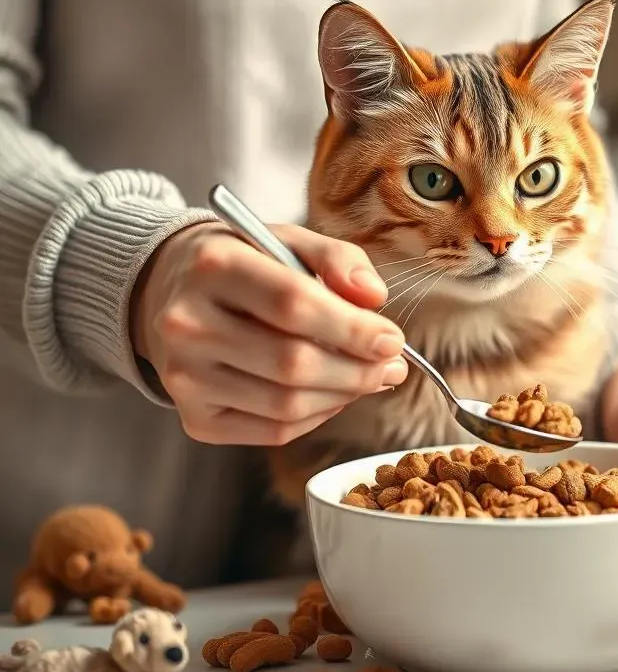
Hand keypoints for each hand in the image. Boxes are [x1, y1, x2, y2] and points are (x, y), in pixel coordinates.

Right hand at [131, 222, 406, 446]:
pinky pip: (273, 432)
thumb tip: (374, 298)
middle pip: (292, 364)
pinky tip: (332, 394)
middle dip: (357, 371)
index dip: (352, 329)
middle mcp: (187, 324)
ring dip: (343, 396)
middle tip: (392, 365)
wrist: (171, 292)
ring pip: (286, 406)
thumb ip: (338, 259)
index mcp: (214, 266)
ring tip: (368, 378)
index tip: (392, 339)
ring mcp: (184, 376)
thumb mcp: (289, 240)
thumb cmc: (246, 264)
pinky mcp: (194, 417)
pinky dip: (317, 418)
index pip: (293, 304)